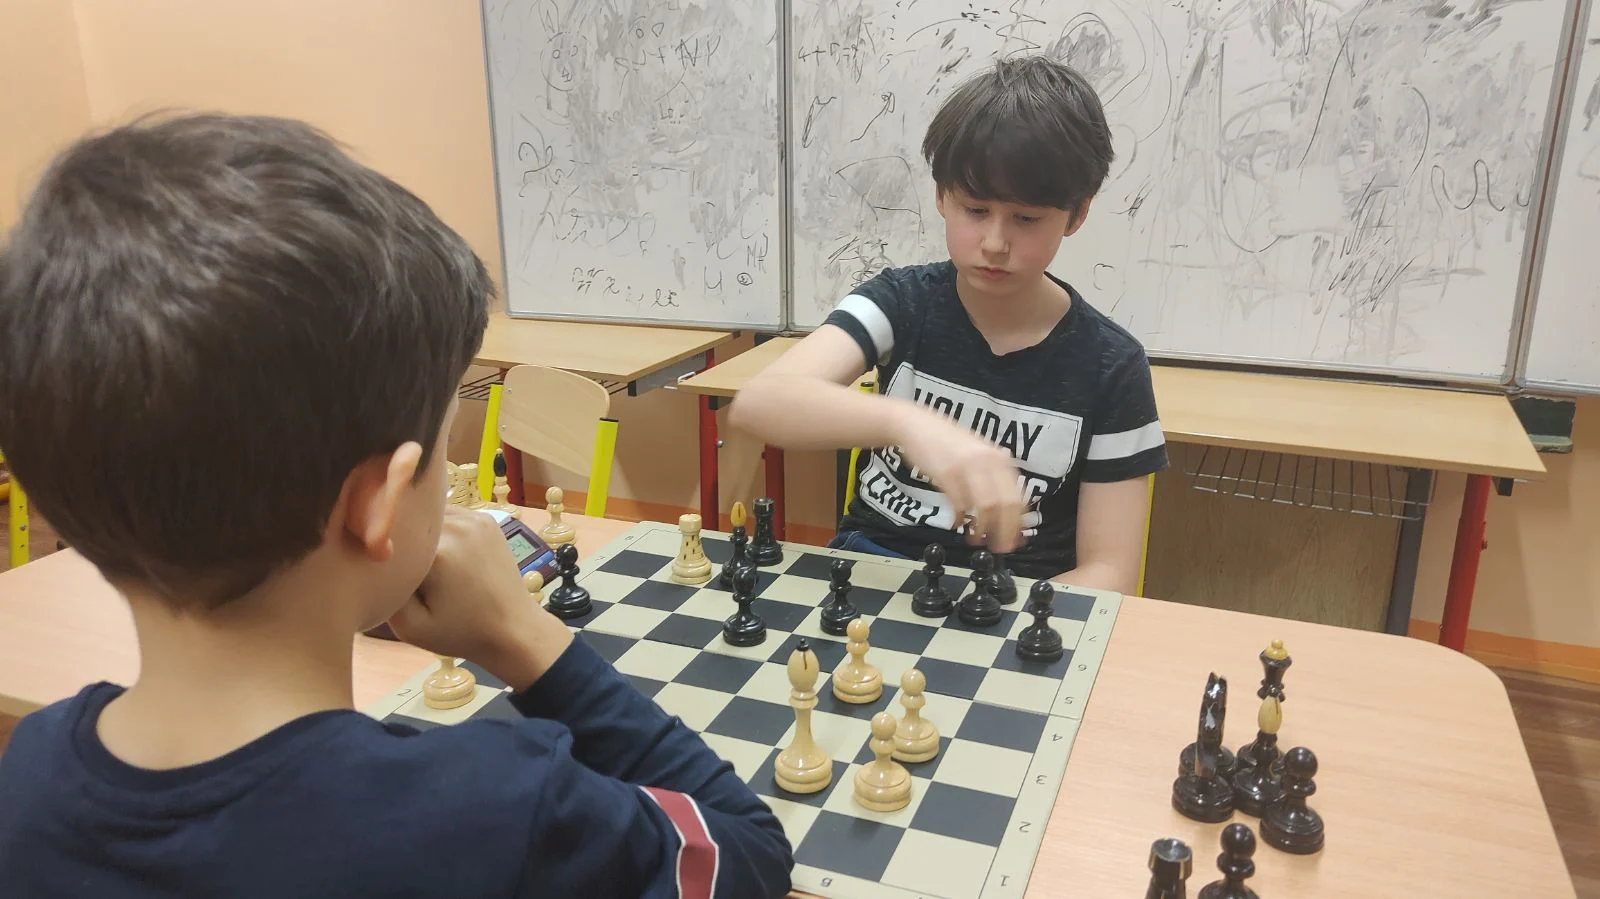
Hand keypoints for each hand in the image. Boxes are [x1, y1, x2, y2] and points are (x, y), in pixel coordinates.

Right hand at [386, 505, 572, 690]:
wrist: (513, 630)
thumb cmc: (461, 633)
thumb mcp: (410, 628)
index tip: (378, 568)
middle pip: (410, 520)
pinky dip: (440, 528)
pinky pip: (450, 514)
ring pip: (429, 513)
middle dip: (401, 538)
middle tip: (399, 564)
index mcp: (437, 552)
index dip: (379, 549)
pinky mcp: (486, 519)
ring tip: (420, 557)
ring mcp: (475, 518)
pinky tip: (441, 551)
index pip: (390, 535)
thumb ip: (384, 591)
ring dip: (420, 529)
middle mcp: (457, 526)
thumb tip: (370, 557)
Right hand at [893, 404, 1023, 552]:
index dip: (1017, 523)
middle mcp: (988, 461)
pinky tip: (958, 523)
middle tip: (999, 547)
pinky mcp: (947, 474)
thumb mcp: (978, 452)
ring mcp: (968, 467)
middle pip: (1005, 504)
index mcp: (999, 458)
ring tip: (977, 539)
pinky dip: (961, 518)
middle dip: (1004, 530)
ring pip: (985, 506)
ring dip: (983, 528)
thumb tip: (1007, 508)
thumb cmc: (947, 441)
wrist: (917, 425)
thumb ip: (993, 474)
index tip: (1014, 540)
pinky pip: (960, 503)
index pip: (1017, 497)